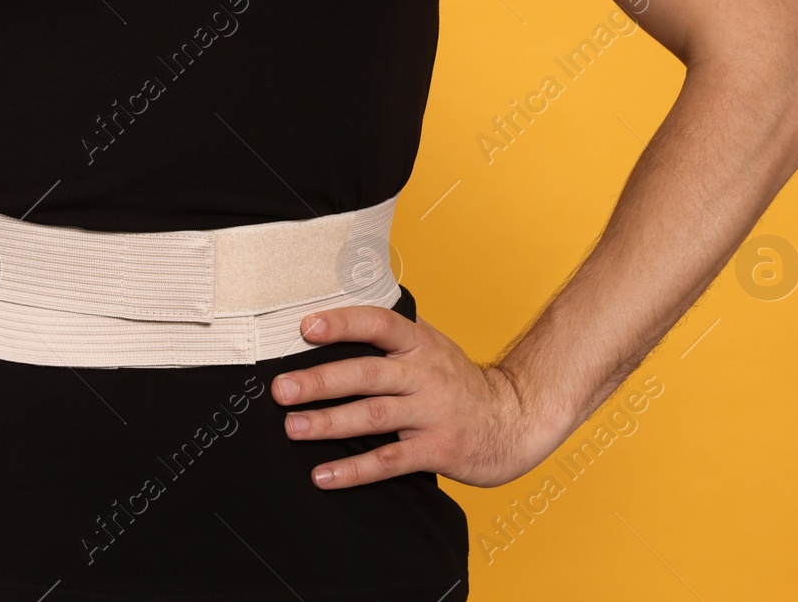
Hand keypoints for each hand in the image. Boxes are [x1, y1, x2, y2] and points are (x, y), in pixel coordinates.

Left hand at [270, 305, 558, 488]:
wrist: (516, 420)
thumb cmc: (458, 383)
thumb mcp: (431, 348)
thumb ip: (391, 339)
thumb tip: (329, 322)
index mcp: (419, 344)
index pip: (378, 324)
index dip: (343, 323)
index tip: (306, 327)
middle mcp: (425, 374)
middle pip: (367, 373)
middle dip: (321, 380)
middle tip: (281, 389)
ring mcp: (432, 413)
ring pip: (374, 416)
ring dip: (330, 423)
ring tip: (293, 428)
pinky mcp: (437, 450)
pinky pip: (389, 460)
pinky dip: (354, 470)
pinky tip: (323, 475)